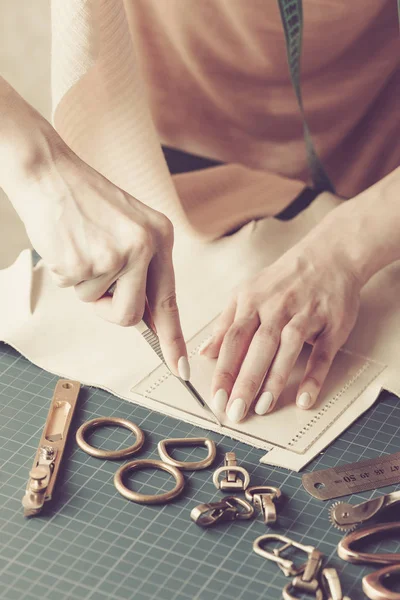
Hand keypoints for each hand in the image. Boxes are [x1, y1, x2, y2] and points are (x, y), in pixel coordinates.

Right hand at [9, 149, 188, 378]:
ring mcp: (115, 255)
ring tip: (81, 246)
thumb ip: (142, 268)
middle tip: (97, 280)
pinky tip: (67, 243)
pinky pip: (73, 289)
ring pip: (97, 303)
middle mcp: (144, 247)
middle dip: (110, 309)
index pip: (170, 300)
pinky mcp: (84, 262)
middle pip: (131, 315)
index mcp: (160, 237)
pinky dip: (66, 273)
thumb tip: (143, 316)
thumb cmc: (86, 201)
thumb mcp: (130, 226)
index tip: (180, 368)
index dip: (173, 339)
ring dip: (85, 284)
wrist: (49, 172)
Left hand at [200, 229, 361, 421]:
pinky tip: (304, 398)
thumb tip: (204, 353)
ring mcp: (305, 316)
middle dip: (244, 380)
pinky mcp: (332, 325)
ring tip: (262, 408)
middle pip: (257, 347)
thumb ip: (226, 323)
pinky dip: (314, 376)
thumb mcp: (247, 293)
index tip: (215, 396)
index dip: (223, 369)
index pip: (233, 339)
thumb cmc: (283, 279)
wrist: (330, 255)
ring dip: (274, 379)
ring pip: (287, 349)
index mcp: (252, 302)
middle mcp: (277, 308)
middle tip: (235, 411)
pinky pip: (322, 353)